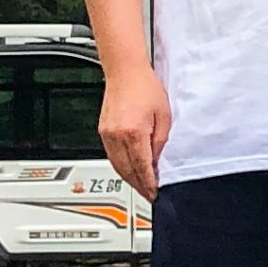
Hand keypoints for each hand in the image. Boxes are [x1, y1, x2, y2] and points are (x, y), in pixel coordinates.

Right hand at [98, 65, 171, 201]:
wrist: (125, 72)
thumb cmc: (145, 87)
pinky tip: (129, 170)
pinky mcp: (103, 131)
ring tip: (140, 186)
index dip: (149, 183)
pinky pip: (111, 156)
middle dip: (139, 185)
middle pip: (127, 171)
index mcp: (134, 132)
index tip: (155, 192)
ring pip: (117, 166)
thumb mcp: (164, 116)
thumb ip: (161, 141)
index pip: (142, 167)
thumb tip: (157, 160)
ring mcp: (107, 134)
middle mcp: (117, 136)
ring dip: (129, 179)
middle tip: (148, 194)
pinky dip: (120, 167)